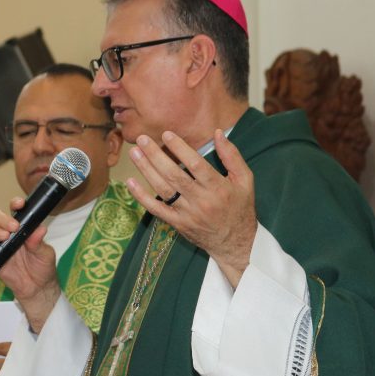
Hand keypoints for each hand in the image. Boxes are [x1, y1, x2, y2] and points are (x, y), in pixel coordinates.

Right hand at [0, 199, 60, 330]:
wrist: (36, 289)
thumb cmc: (43, 268)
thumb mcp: (45, 254)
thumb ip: (39, 242)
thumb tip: (40, 229)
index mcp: (22, 227)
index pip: (16, 211)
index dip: (15, 204)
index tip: (19, 204)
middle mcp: (7, 233)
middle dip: (2, 218)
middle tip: (13, 227)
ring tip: (4, 237)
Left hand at [126, 129, 255, 287]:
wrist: (235, 243)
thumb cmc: (240, 207)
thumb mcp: (245, 180)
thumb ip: (232, 156)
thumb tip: (217, 132)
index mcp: (218, 187)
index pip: (195, 164)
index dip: (180, 148)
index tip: (166, 134)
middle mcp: (201, 200)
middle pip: (174, 175)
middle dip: (155, 156)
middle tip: (141, 139)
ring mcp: (187, 213)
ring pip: (163, 189)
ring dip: (146, 170)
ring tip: (134, 153)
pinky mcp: (177, 223)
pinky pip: (156, 209)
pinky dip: (141, 196)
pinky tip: (130, 181)